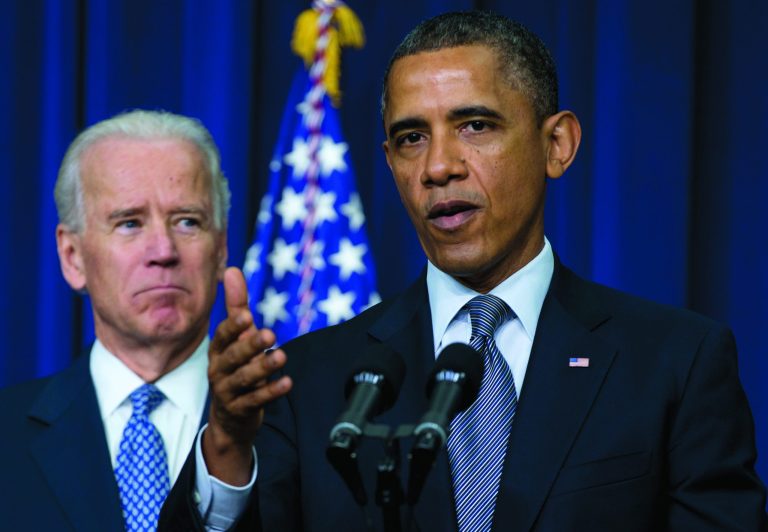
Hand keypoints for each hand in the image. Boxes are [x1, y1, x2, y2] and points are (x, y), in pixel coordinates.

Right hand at [203, 267, 291, 484]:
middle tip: (269, 334)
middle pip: (234, 357)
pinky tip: (287, 383)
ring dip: (264, 367)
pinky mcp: (240, 409)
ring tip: (282, 356)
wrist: (229, 417)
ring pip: (245, 379)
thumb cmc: (235, 368)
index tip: (247, 316)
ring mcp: (228, 391)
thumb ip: (237, 306)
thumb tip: (232, 269)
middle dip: (251, 345)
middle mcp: (219, 370)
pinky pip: (255, 400)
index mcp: (218, 350)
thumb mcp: (236, 338)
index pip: (222, 336)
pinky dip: (271, 392)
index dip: (233, 327)